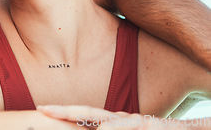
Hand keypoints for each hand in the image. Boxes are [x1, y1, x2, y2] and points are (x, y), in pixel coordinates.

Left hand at [37, 105, 190, 129]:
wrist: (196, 128)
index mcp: (117, 122)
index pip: (86, 116)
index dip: (65, 112)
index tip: (42, 110)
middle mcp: (125, 119)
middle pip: (91, 113)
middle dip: (65, 111)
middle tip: (41, 108)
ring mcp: (139, 123)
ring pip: (111, 122)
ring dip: (88, 121)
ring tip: (67, 119)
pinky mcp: (155, 127)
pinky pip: (137, 127)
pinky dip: (118, 129)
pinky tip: (104, 129)